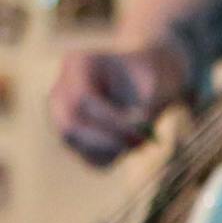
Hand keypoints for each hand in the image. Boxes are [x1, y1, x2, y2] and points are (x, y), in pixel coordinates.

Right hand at [49, 40, 191, 165]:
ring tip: (144, 137)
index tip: (141, 129)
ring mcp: (61, 116)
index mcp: (78, 64)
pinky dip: (114, 156)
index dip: (109, 119)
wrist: (152, 80)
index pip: (82, 98)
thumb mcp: (160, 82)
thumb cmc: (157, 75)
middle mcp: (61, 91)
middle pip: (70, 125)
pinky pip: (89, 158)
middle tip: (142, 142)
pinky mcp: (74, 138)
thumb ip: (149, 104)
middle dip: (107, 139)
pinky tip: (132, 142)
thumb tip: (137, 128)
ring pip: (79, 145)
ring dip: (114, 149)